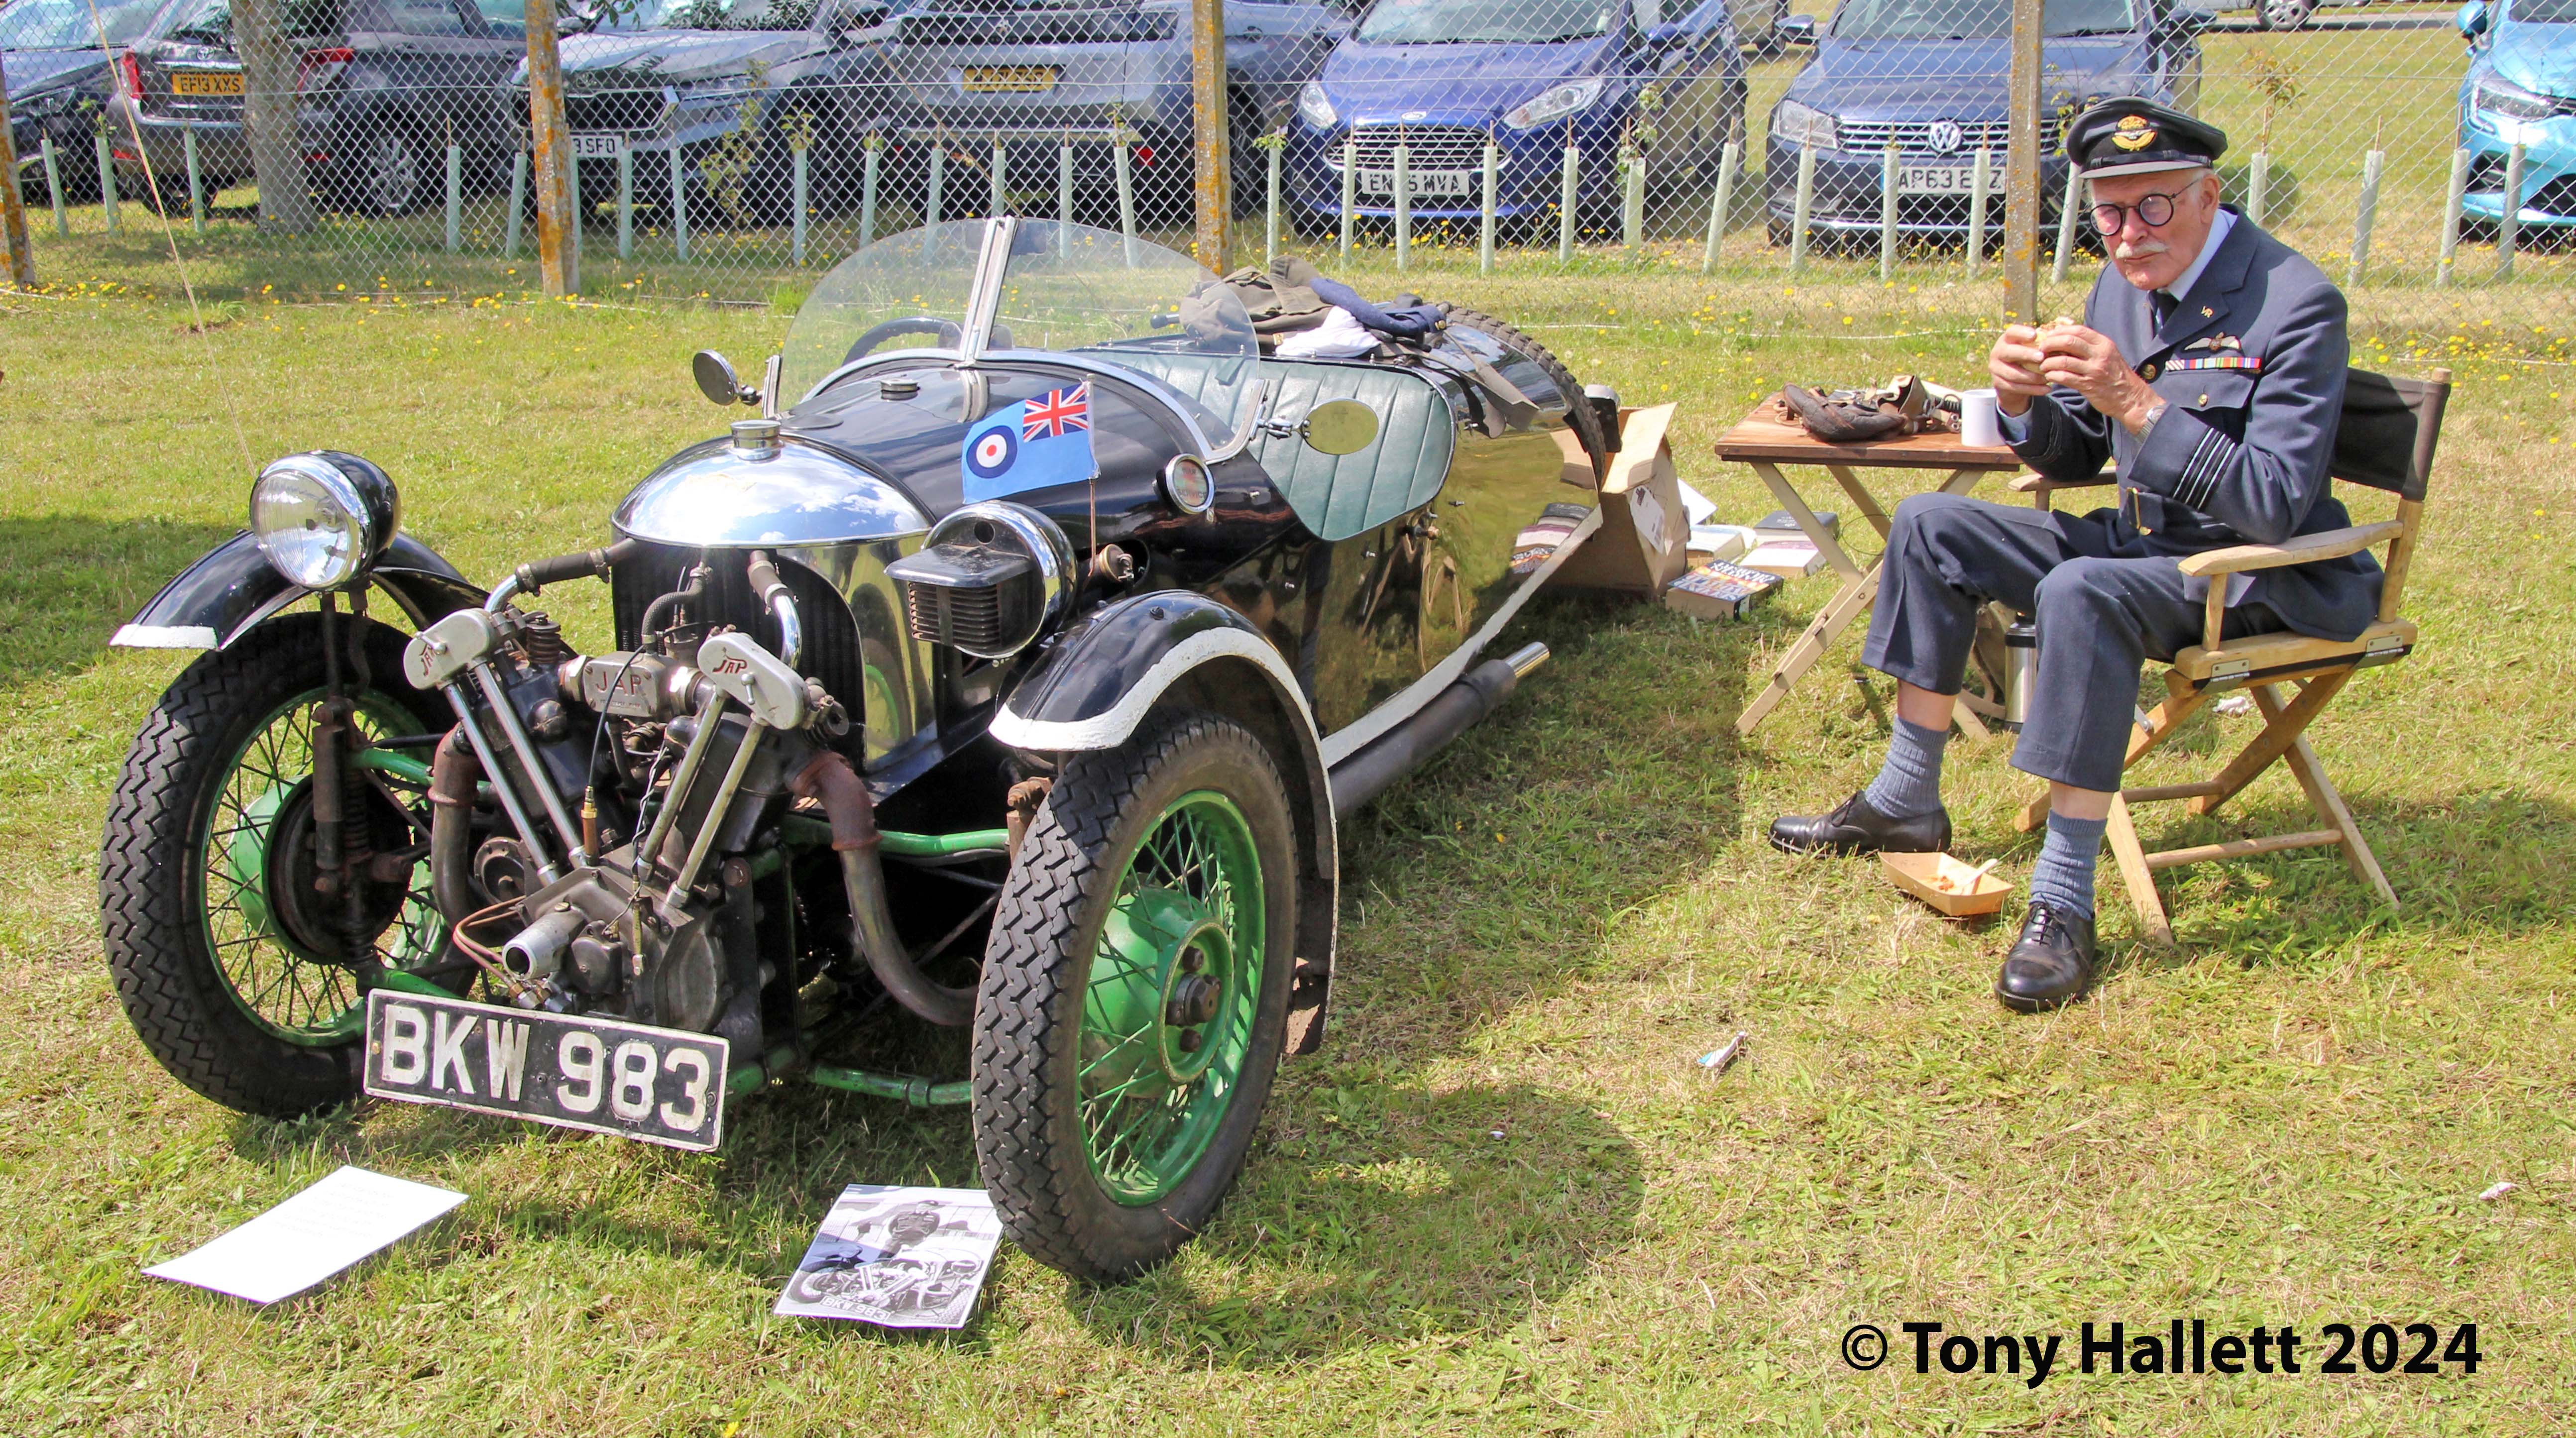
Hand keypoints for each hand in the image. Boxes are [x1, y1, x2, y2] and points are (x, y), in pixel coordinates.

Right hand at [1988, 325, 2049, 414]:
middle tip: (2042, 357)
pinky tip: (2046, 389)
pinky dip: (2033, 389)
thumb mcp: (2031, 347)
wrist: (2012, 380)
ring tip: (2048, 377)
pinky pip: (2016, 387)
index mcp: (2007, 339)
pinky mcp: (1998, 383)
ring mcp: (1996, 369)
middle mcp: (1998, 352)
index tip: (2035, 335)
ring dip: (2032, 377)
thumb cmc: (2028, 358)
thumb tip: (2064, 330)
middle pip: (2009, 352)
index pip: (2011, 332)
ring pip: (2013, 374)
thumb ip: (2043, 341)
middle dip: (2026, 354)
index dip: (2022, 333)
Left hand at [2035, 324, 2160, 433]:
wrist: (2130, 396)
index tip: (2049, 336)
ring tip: (2043, 366)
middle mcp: (2099, 354)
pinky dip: (2053, 376)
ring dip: (2048, 363)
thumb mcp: (2107, 354)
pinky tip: (2050, 376)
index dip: (2060, 331)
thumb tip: (2065, 337)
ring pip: (2063, 361)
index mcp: (2103, 344)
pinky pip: (2065, 378)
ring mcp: (2094, 370)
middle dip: (2050, 344)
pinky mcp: (2088, 385)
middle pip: (2068, 342)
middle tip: (2041, 350)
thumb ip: (2090, 346)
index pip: (2078, 330)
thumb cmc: (2115, 374)